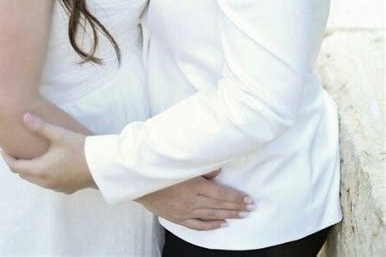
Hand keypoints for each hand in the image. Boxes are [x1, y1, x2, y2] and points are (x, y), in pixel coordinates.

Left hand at [2, 113, 95, 193]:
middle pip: (23, 175)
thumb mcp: (59, 135)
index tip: (3, 149)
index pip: (15, 166)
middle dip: (17, 163)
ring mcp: (55, 187)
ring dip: (30, 169)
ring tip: (31, 156)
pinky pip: (47, 182)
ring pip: (35, 180)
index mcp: (39, 169)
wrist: (101, 166)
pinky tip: (50, 165)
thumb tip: (24, 116)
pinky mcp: (65, 189)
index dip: (7, 158)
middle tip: (16, 150)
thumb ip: (40, 126)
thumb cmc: (79, 149)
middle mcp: (44, 182)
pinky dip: (42, 174)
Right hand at [137, 170, 255, 230]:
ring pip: (211, 216)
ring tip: (242, 215)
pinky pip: (198, 225)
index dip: (236, 197)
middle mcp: (191, 201)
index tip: (248, 199)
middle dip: (236, 207)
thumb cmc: (161, 169)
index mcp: (194, 186)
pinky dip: (211, 226)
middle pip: (219, 206)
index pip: (221, 194)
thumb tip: (219, 171)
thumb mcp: (183, 165)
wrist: (139, 182)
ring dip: (228, 215)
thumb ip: (203, 169)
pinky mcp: (178, 218)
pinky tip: (222, 224)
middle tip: (251, 208)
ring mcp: (185, 212)